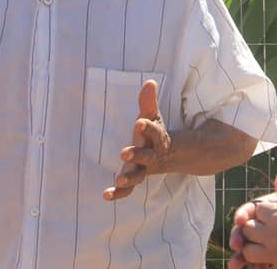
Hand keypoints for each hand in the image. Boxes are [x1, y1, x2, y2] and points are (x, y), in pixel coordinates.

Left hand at [104, 79, 169, 200]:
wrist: (171, 155)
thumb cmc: (155, 133)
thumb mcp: (153, 117)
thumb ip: (148, 103)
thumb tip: (149, 82)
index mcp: (157, 138)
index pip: (154, 132)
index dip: (147, 128)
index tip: (139, 122)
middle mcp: (152, 155)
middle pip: (146, 156)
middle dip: (137, 155)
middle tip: (124, 153)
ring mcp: (144, 169)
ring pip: (138, 176)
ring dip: (129, 179)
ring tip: (119, 181)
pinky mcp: (136, 178)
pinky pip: (128, 190)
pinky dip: (119, 194)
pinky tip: (106, 194)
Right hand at [228, 174, 276, 268]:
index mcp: (263, 210)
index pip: (248, 211)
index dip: (242, 215)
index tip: (240, 220)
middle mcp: (259, 228)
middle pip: (243, 233)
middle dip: (237, 238)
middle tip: (236, 243)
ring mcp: (262, 245)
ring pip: (246, 251)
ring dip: (239, 258)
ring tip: (235, 265)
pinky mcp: (267, 260)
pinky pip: (256, 264)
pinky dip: (251, 268)